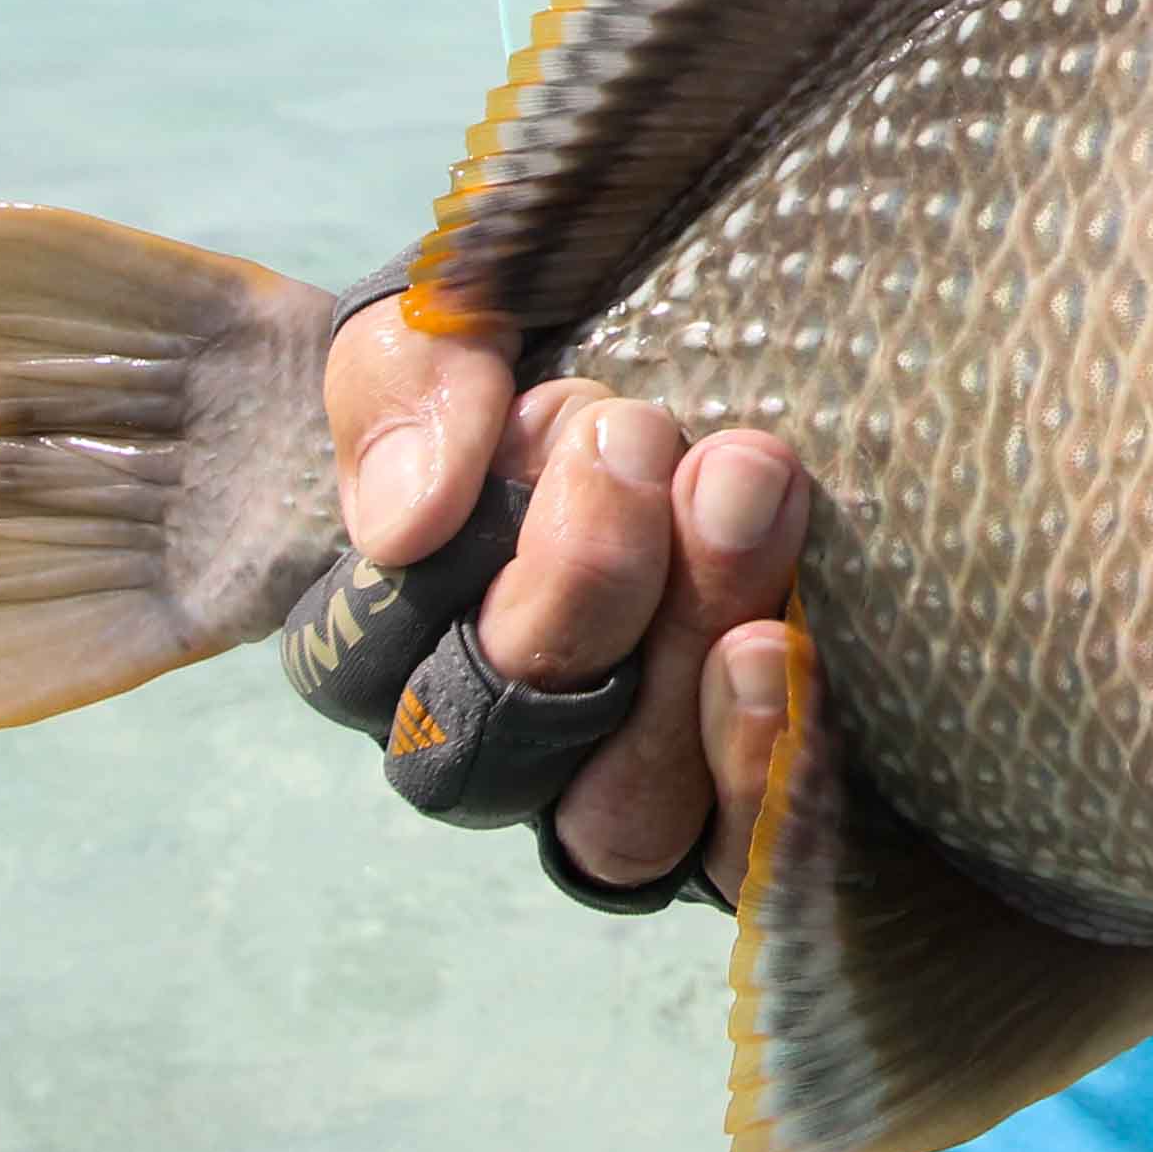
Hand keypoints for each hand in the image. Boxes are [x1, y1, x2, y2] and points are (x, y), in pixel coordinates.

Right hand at [324, 306, 805, 899]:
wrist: (769, 302)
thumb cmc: (587, 311)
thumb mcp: (475, 296)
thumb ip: (415, 378)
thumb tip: (408, 519)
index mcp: (409, 621)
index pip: (366, 656)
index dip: (447, 560)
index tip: (568, 413)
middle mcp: (512, 733)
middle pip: (496, 748)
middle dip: (576, 590)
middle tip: (652, 436)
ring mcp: (635, 781)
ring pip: (619, 817)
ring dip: (676, 674)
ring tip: (746, 506)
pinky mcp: (756, 808)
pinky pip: (740, 854)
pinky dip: (762, 768)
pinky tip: (786, 654)